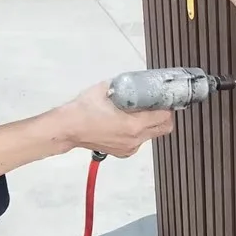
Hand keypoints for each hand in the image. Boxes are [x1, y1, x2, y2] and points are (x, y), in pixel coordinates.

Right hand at [57, 82, 174, 157]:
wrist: (68, 128)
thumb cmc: (83, 110)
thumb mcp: (108, 89)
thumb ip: (126, 87)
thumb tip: (137, 83)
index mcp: (133, 125)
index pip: (164, 117)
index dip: (167, 105)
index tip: (164, 99)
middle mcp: (134, 139)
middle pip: (164, 128)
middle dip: (164, 116)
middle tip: (157, 105)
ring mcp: (129, 147)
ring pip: (152, 135)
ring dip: (151, 123)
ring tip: (139, 112)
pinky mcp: (123, 152)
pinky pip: (140, 141)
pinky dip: (139, 132)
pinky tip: (128, 122)